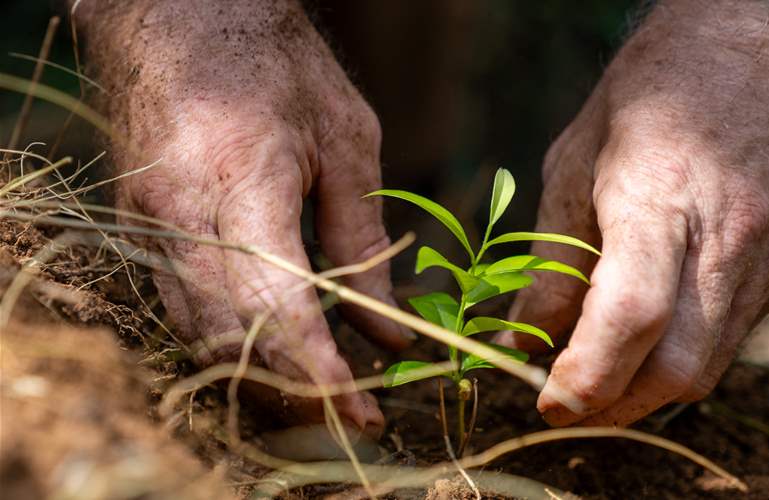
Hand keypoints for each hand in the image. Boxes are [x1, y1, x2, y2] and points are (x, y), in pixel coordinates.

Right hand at [80, 0, 412, 434]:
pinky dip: (231, 346)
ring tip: (322, 396)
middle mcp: (180, 217)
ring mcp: (148, 227)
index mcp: (239, 183)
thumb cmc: (276, 64)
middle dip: (295, 394)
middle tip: (352, 415)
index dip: (321, 374)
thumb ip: (365, 242)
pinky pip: (182, 312)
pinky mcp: (140, 231)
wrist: (181, 17)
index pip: (277, 310)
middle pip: (233, 341)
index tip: (364, 411)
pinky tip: (273, 354)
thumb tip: (391, 334)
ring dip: (262, 380)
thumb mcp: (348, 141)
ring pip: (201, 338)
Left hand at [498, 0, 768, 425]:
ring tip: (599, 375)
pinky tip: (649, 335)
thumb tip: (526, 340)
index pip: (631, 315)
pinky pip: (732, 335)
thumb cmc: (655, 88)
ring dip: (647, 388)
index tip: (546, 401)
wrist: (765, 39)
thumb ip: (553, 258)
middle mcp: (730, 235)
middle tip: (565, 402)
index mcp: (661, 195)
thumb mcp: (576, 159)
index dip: (586, 376)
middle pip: (677, 366)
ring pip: (710, 364)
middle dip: (615, 405)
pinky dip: (682, 353)